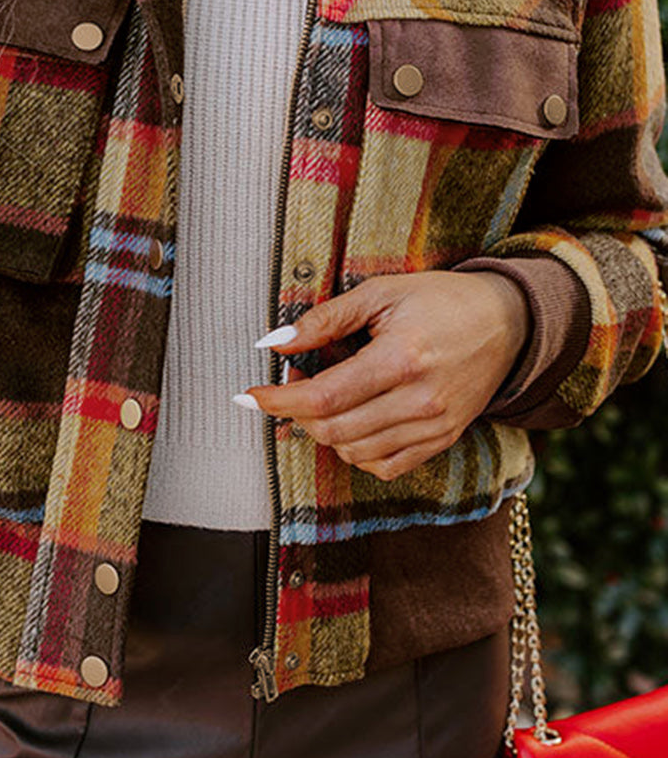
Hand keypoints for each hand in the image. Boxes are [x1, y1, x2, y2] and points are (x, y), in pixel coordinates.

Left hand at [236, 271, 529, 481]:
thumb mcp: (381, 292)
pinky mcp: (443, 440)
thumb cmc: (440, 300)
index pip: (324, 396)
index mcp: (401, 358)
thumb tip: (274, 342)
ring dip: (324, 432)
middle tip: (290, 386)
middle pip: (334, 431)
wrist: (507, 322)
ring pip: (355, 452)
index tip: (249, 396)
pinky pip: (385, 465)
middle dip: (297, 414)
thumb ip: (324, 319)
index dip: (279, 400)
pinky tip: (353, 421)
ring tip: (324, 398)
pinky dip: (356, 451)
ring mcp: (435, 426)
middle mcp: (420, 400)